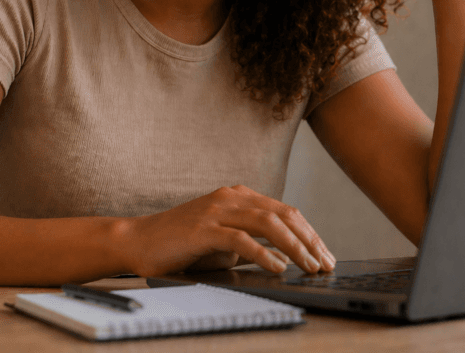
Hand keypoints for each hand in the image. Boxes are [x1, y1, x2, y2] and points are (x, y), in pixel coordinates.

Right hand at [122, 185, 335, 276]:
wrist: (138, 240)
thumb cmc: (181, 244)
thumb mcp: (223, 242)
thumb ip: (250, 243)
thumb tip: (285, 258)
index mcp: (239, 196)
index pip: (285, 211)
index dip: (309, 233)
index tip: (325, 254)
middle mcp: (231, 198)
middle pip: (283, 215)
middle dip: (309, 240)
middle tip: (325, 263)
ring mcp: (217, 211)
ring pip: (268, 224)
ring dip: (294, 247)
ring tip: (309, 266)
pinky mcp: (203, 229)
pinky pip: (241, 240)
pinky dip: (263, 254)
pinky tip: (277, 268)